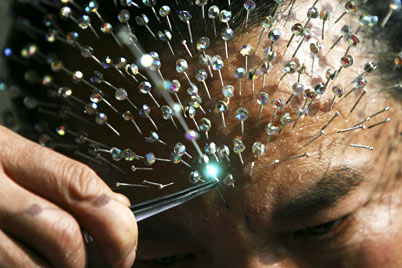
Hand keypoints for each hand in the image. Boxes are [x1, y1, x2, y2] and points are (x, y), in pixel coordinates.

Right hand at [0, 126, 137, 267]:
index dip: (115, 224)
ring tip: (58, 262)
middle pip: (62, 232)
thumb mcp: (10, 155)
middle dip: (89, 257)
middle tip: (102, 263)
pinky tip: (32, 261)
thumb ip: (62, 179)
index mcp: (8, 153)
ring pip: (31, 263)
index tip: (127, 249)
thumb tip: (118, 207)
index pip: (80, 185)